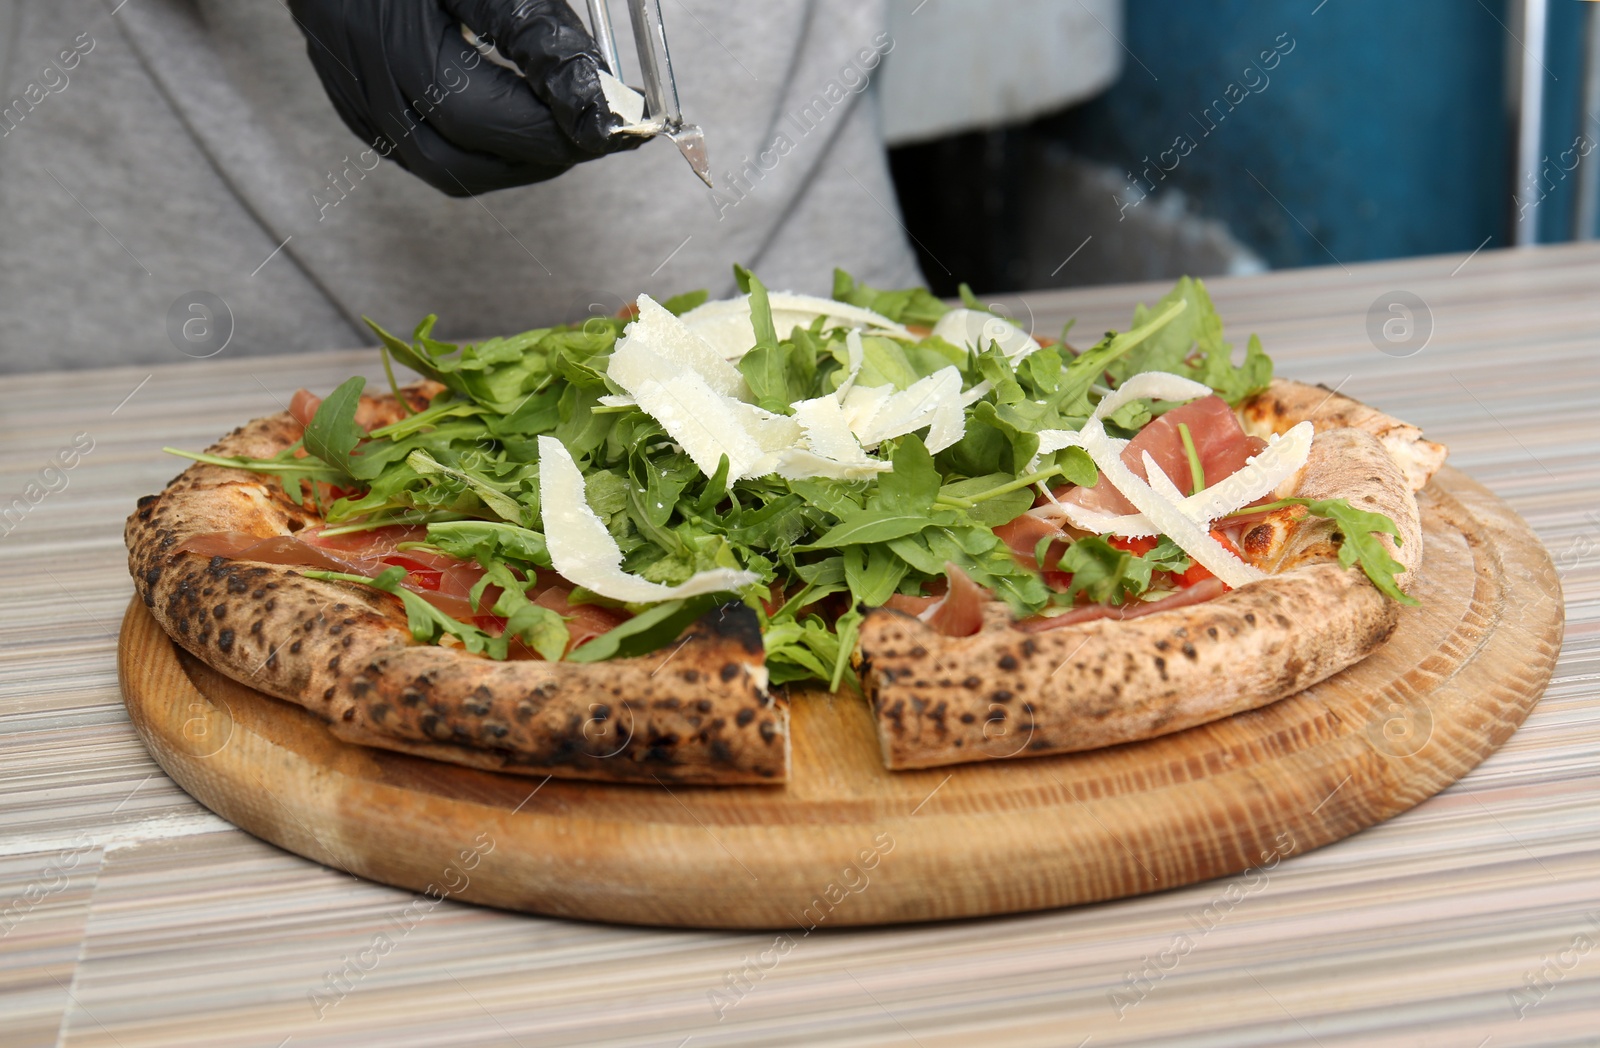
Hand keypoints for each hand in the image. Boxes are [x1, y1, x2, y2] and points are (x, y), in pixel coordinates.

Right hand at [286, 0, 641, 195]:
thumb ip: (534, 31)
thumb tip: (594, 98)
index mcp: (398, 45)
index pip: (494, 122)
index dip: (564, 131)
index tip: (621, 123)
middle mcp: (370, 85)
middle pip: (467, 164)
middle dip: (544, 155)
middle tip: (601, 131)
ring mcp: (356, 99)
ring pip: (444, 169)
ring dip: (512, 160)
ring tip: (564, 130)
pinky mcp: (352, 102)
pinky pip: (420, 152)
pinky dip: (477, 150)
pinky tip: (513, 124)